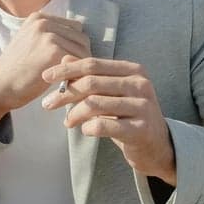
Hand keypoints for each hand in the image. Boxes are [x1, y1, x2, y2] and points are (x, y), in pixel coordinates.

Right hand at [0, 13, 90, 126]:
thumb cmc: (16, 71)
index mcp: (39, 17)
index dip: (75, 47)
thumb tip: (83, 42)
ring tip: (70, 80)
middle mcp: (44, 21)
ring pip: (83, 50)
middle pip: (81, 38)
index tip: (69, 64)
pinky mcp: (53, 51)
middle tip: (73, 75)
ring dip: (80, 67)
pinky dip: (77, 75)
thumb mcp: (30, 43)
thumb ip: (51, 36)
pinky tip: (68, 85)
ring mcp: (48, 35)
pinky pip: (79, 62)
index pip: (74, 28)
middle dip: (80, 57)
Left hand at [41, 57, 176, 185]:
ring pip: (95, 103)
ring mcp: (143, 106)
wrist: (157, 145)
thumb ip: (90, 75)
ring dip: (74, 113)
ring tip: (67, 122)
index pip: (93, 64)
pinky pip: (104, 125)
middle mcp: (140, 84)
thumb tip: (64, 58)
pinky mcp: (141, 129)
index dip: (67, 69)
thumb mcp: (111, 92)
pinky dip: (88, 127)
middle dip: (65, 93)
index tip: (46, 77)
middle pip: (92, 83)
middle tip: (48, 104)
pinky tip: (85, 130)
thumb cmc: (128, 115)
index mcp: (132, 70)